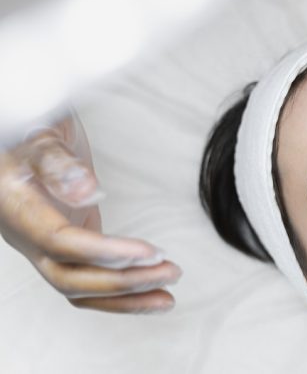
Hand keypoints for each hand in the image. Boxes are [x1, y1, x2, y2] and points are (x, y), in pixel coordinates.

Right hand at [0, 112, 181, 313]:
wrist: (17, 134)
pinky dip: (117, 292)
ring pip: (77, 287)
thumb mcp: (40, 132)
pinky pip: (86, 277)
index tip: (150, 252)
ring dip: (124, 296)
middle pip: (70, 277)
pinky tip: (149, 292)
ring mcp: (43, 244)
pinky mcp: (65, 244)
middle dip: (123, 282)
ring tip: (167, 295)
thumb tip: (86, 192)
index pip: (61, 242)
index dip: (106, 252)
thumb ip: (57, 161)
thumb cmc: (30, 128)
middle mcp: (26, 235)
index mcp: (17, 208)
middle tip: (170, 272)